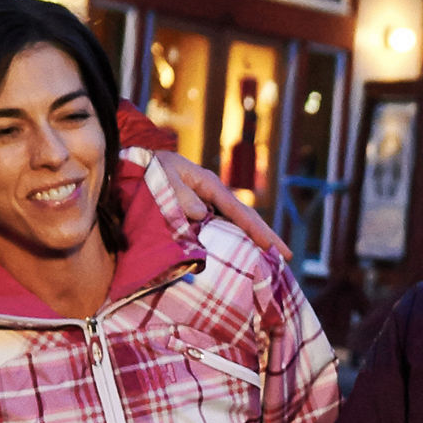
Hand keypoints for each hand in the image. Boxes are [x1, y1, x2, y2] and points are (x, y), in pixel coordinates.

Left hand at [148, 149, 291, 258]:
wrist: (136, 164)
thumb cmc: (150, 169)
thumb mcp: (163, 178)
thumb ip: (180, 195)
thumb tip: (201, 214)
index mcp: (209, 185)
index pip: (239, 211)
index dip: (257, 230)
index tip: (273, 247)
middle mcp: (213, 196)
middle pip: (245, 218)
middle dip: (265, 236)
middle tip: (285, 257)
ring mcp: (207, 204)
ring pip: (235, 225)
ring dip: (252, 241)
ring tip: (271, 258)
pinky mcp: (198, 213)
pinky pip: (220, 229)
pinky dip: (233, 241)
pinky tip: (242, 254)